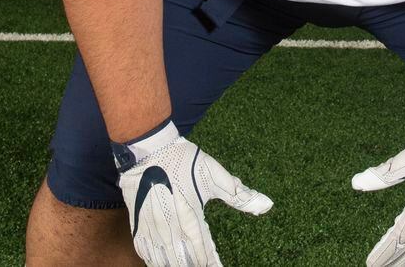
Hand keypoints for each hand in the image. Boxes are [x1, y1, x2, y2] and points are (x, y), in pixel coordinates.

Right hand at [112, 120, 272, 265]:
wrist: (148, 149)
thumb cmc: (183, 160)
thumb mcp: (215, 175)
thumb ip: (240, 195)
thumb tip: (267, 205)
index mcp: (191, 219)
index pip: (205, 254)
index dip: (214, 264)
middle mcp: (171, 229)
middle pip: (184, 262)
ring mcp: (152, 229)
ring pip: (163, 261)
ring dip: (176, 265)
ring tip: (187, 266)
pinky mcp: (137, 224)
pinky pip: (144, 252)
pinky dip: (154, 260)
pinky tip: (161, 262)